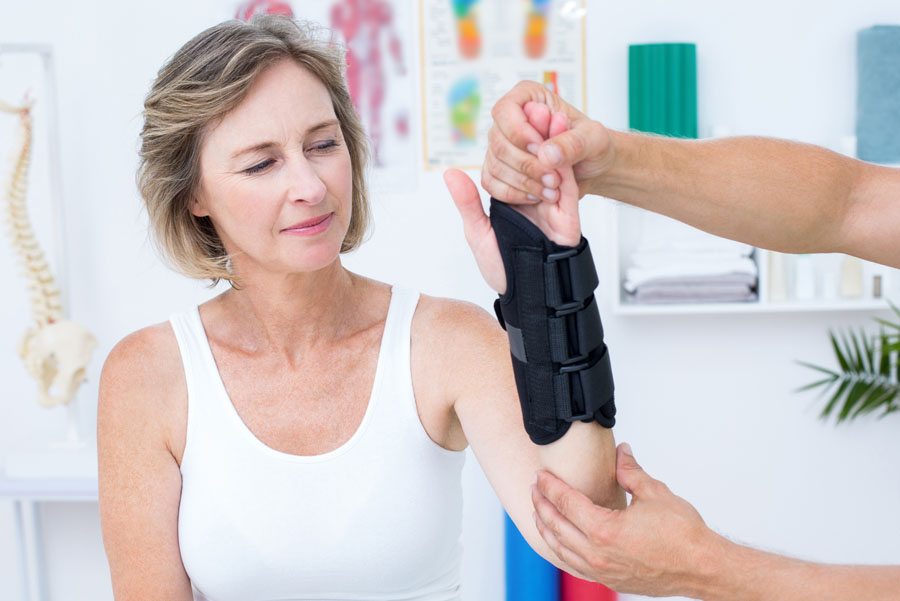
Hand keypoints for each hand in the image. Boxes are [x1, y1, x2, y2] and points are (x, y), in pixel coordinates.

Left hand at [445, 104, 580, 293]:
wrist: (529, 294)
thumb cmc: (506, 269)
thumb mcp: (479, 233)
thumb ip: (468, 203)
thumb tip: (450, 174)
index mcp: (512, 197)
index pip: (512, 161)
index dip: (513, 138)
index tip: (512, 115)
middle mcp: (533, 195)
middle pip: (536, 157)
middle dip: (534, 133)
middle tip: (533, 109)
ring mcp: (552, 203)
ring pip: (554, 164)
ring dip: (550, 141)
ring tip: (546, 115)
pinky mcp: (567, 213)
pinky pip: (568, 184)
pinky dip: (563, 166)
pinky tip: (555, 151)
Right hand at [482, 80, 615, 203]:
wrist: (591, 169)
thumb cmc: (592, 146)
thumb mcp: (594, 139)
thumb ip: (573, 143)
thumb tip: (546, 154)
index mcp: (528, 98)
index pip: (505, 111)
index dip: (519, 133)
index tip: (541, 150)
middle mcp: (509, 121)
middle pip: (499, 143)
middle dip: (527, 165)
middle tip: (555, 179)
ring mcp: (500, 146)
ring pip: (495, 166)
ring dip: (524, 182)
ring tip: (552, 190)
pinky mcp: (498, 170)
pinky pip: (492, 184)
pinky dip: (514, 194)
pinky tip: (537, 196)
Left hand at [531, 443, 721, 596]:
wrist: (703, 567)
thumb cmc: (683, 534)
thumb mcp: (654, 492)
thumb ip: (630, 471)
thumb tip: (621, 451)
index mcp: (604, 530)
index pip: (566, 503)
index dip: (550, 486)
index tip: (541, 475)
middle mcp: (597, 554)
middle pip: (556, 526)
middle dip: (542, 505)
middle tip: (534, 488)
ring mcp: (602, 571)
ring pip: (561, 549)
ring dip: (546, 529)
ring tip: (538, 513)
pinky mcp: (611, 580)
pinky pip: (575, 566)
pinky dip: (561, 551)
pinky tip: (559, 542)